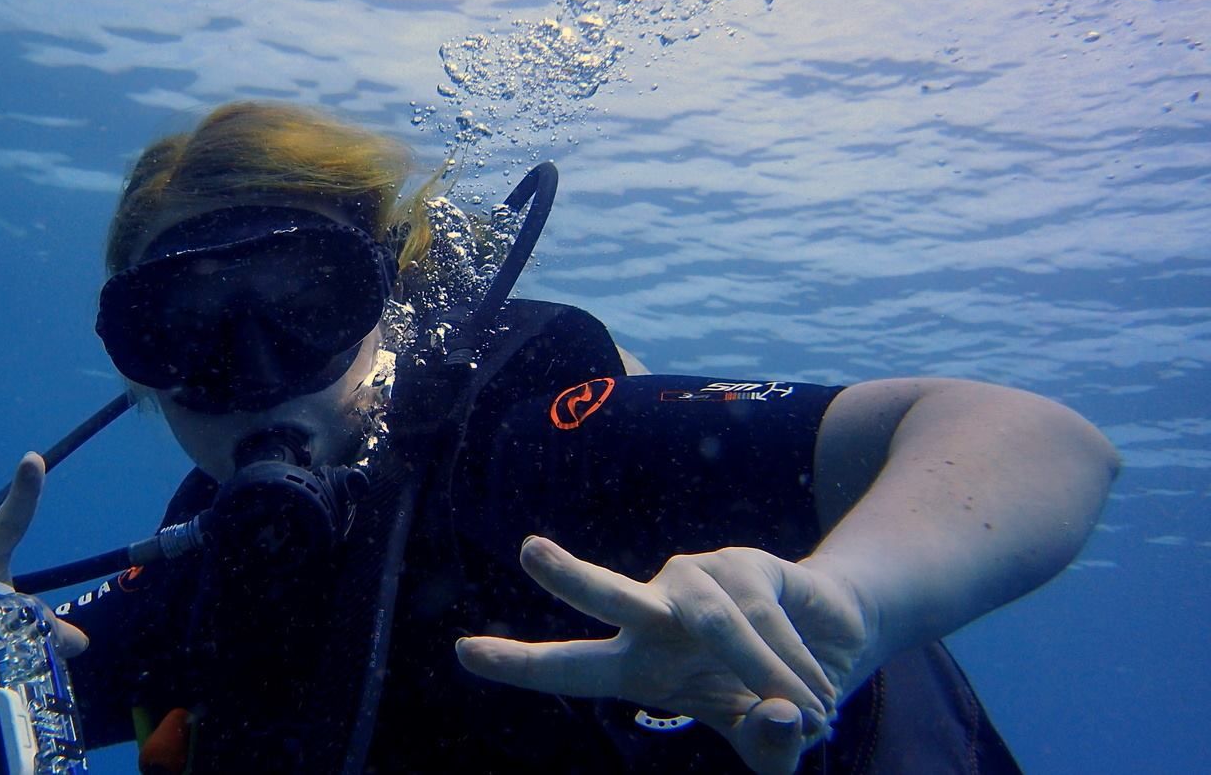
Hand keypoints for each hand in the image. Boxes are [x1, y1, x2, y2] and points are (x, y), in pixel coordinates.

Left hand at [455, 537, 868, 774]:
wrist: (832, 647)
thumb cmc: (773, 695)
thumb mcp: (766, 739)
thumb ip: (768, 746)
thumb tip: (782, 717)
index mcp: (638, 664)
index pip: (570, 665)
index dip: (519, 663)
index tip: (464, 652)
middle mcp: (655, 613)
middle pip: (607, 593)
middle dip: (568, 575)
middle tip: (529, 551)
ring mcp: (695, 581)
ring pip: (719, 627)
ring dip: (768, 677)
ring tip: (811, 714)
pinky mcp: (742, 561)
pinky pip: (763, 616)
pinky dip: (795, 664)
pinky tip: (819, 690)